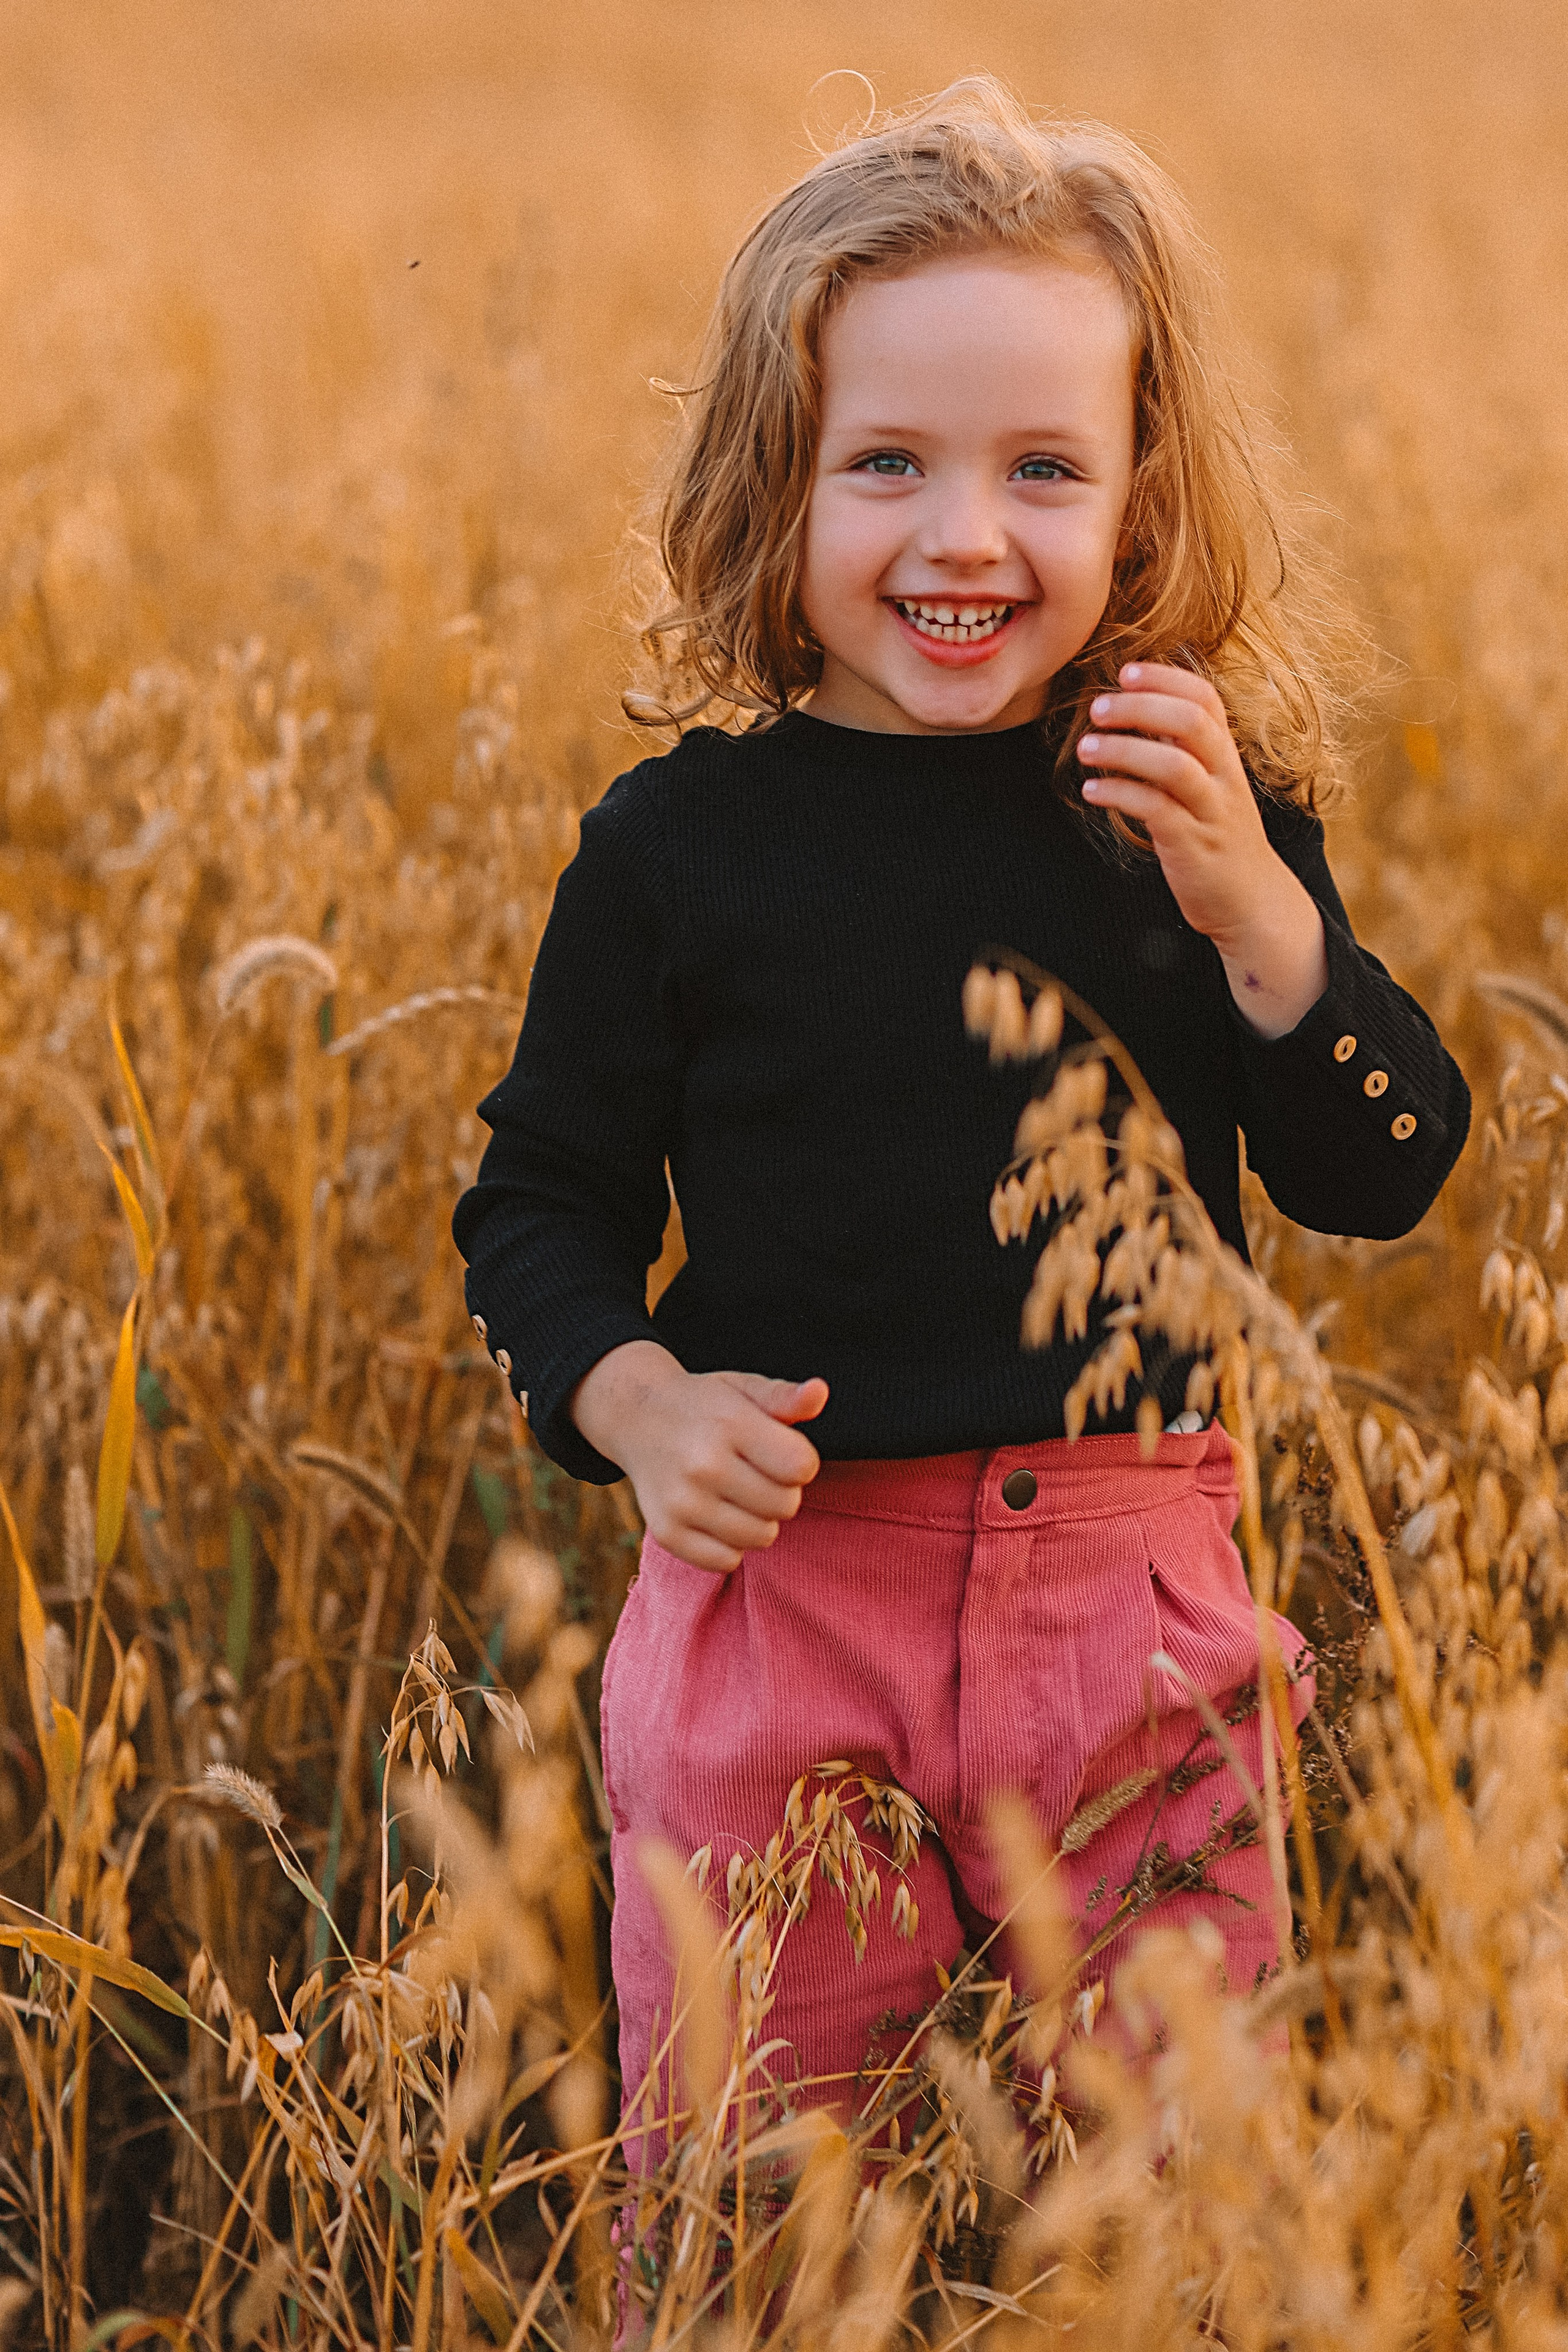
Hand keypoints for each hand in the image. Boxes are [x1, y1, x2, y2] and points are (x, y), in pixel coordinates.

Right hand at [570, 1340, 827, 1573]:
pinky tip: (718, 1515)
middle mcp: (704, 1464)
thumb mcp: (744, 1388)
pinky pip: (727, 1561)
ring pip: (761, 1537)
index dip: (801, 1461)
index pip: (801, 1467)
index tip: (780, 1451)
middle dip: (782, 1491)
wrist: (637, 1417)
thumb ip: (784, 1396)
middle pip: (786, 1505)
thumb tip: (819, 1393)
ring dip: (760, 1519)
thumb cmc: (705, 1405)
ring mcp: (682, 1502)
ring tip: (739, 1493)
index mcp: (730, 1423)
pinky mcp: (667, 1533)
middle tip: (757, 1472)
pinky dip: (731, 1544)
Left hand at [1075, 662, 1327, 1037]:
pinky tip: (1093, 791)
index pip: (1206, 700)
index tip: (1127, 671)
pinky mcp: (1193, 845)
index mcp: (1226, 758)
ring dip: (1125, 750)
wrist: (1250, 903)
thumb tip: (1138, 712)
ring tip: (1085, 747)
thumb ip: (1181, 751)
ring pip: (1175, 765)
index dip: (1167, 679)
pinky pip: (1156, 810)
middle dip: (1142, 707)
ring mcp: (1210, 811)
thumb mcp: (1207, 788)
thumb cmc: (1217, 840)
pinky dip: (1121, 794)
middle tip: (1098, 708)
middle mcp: (1223, 778)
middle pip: (1192, 722)